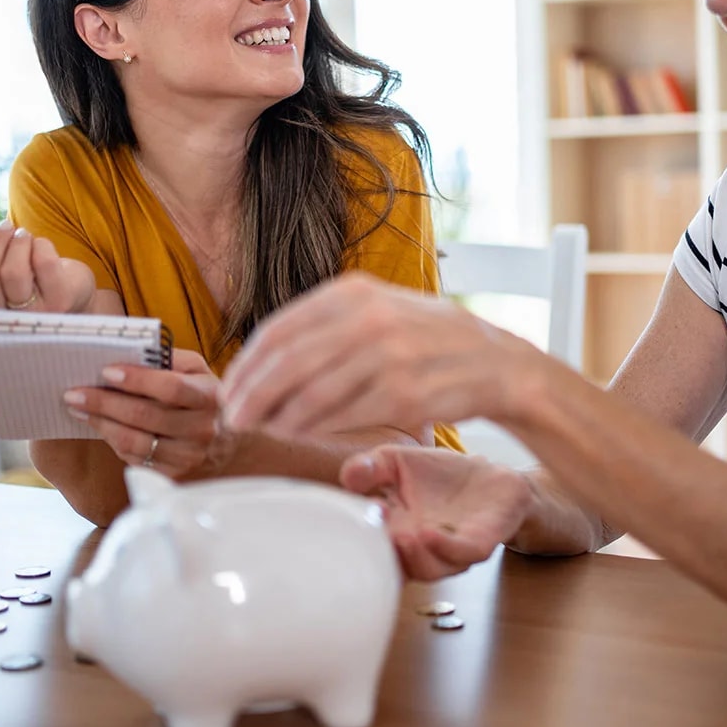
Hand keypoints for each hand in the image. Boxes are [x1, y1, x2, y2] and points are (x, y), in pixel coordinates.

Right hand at [0, 216, 95, 318]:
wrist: (68, 294)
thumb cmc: (21, 278)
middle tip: (4, 226)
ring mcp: (30, 318)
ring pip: (13, 271)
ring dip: (17, 241)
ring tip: (23, 236)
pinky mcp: (59, 304)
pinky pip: (43, 262)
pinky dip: (40, 244)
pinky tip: (40, 246)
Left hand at [63, 351, 238, 480]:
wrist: (230, 447)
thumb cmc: (206, 400)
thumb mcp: (200, 373)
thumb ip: (173, 360)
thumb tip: (133, 352)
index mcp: (209, 398)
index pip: (171, 387)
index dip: (137, 379)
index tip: (106, 371)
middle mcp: (202, 430)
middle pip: (144, 415)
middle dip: (104, 402)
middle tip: (74, 392)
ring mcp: (188, 457)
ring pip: (133, 440)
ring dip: (100, 423)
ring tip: (78, 408)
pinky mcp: (174, 477)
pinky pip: (134, 458)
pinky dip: (112, 440)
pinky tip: (100, 426)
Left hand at [219, 273, 542, 437]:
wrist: (496, 363)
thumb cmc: (429, 338)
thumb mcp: (381, 307)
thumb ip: (328, 322)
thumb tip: (264, 355)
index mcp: (356, 292)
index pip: (280, 328)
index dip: (247, 363)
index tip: (230, 386)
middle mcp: (370, 319)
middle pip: (288, 363)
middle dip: (252, 394)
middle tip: (233, 416)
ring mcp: (389, 357)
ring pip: (311, 394)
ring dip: (278, 417)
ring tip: (262, 428)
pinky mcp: (405, 395)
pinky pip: (343, 417)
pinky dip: (313, 429)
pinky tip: (299, 434)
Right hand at [342, 446, 532, 580]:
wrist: (489, 475)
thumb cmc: (439, 475)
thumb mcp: (396, 461)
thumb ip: (371, 467)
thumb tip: (348, 475)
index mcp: (394, 532)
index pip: (372, 549)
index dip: (359, 542)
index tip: (348, 522)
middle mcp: (419, 549)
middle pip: (396, 567)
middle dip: (384, 558)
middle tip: (373, 540)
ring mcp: (448, 550)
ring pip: (427, 569)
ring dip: (412, 557)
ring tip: (401, 537)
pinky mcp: (478, 543)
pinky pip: (461, 554)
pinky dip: (444, 546)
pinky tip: (428, 532)